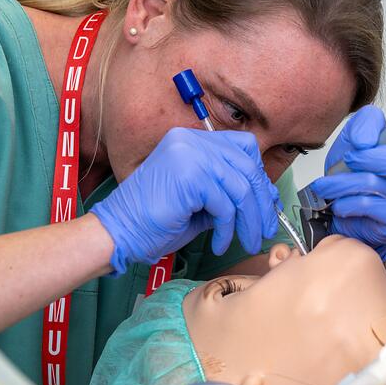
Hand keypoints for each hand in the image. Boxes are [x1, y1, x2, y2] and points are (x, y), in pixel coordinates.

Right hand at [91, 128, 278, 274]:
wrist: (119, 232)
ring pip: (241, 187)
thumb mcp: (201, 202)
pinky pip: (225, 204)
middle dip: (261, 203)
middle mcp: (191, 141)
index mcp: (192, 140)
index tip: (266, 204)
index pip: (243, 147)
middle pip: (248, 166)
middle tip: (265, 230)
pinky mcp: (189, 175)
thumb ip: (228, 193)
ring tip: (246, 241)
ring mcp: (189, 154)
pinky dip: (227, 229)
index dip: (260, 176)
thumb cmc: (154, 221)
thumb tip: (264, 201)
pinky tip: (218, 243)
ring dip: (248, 221)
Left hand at [309, 105, 385, 258]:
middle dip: (370, 159)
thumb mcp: (357, 136)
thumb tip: (366, 140)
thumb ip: (364, 123)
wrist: (342, 208)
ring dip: (349, 182)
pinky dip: (350, 202)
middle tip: (349, 158)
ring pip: (385, 186)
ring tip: (332, 183)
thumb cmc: (358, 171)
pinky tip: (343, 202)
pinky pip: (375, 207)